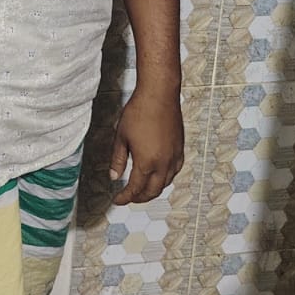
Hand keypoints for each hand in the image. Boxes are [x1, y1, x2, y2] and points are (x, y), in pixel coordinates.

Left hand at [110, 87, 183, 205]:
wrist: (159, 95)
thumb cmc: (139, 112)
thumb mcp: (121, 137)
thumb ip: (118, 160)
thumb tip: (114, 177)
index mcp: (146, 162)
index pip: (135, 189)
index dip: (125, 197)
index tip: (117, 200)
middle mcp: (163, 164)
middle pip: (152, 191)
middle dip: (139, 198)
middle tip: (128, 197)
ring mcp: (174, 157)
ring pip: (165, 183)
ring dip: (153, 190)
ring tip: (141, 189)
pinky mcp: (180, 149)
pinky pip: (174, 172)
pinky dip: (165, 179)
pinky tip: (158, 175)